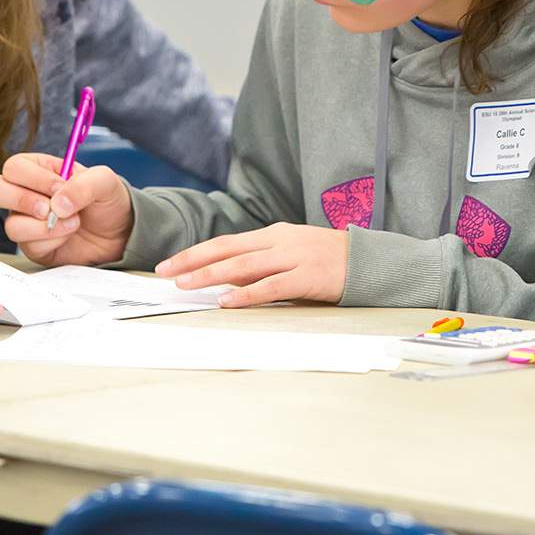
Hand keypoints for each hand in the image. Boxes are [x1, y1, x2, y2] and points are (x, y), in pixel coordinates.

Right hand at [0, 154, 133, 267]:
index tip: (60, 187)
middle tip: (49, 208)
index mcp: (39, 169)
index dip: (34, 179)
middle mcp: (26, 193)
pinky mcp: (33, 245)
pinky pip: (27, 246)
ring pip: (11, 224)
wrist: (120, 233)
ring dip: (45, 227)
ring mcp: (26, 221)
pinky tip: (68, 236)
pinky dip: (52, 242)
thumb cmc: (108, 200)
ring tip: (72, 223)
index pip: (14, 167)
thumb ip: (84, 184)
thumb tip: (58, 204)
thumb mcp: (105, 181)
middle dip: (21, 200)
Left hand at [155, 223, 347, 307]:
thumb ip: (260, 263)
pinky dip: (247, 293)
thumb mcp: (290, 253)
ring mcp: (294, 257)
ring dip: (211, 275)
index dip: (195, 252)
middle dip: (193, 261)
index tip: (170, 264)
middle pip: (227, 249)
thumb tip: (225, 277)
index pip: (226, 242)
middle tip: (166, 272)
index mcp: (273, 234)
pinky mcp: (308, 276)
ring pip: (244, 265)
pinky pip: (271, 286)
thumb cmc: (327, 259)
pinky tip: (227, 300)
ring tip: (187, 284)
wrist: (368, 260)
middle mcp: (279, 241)